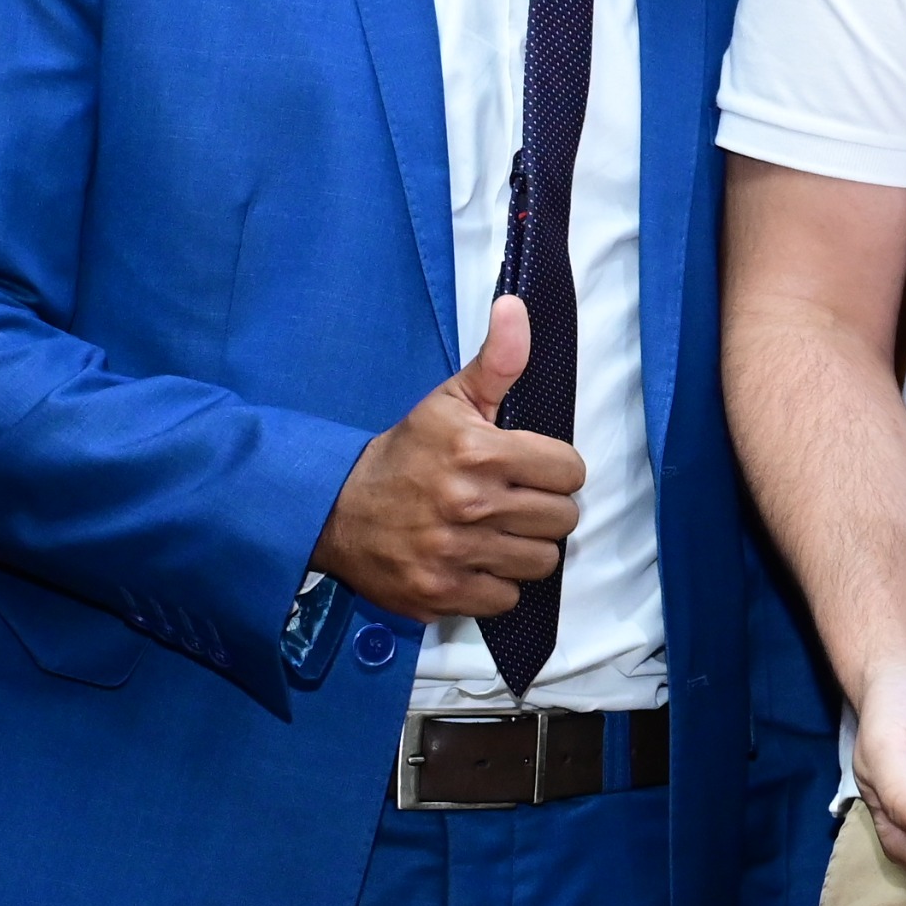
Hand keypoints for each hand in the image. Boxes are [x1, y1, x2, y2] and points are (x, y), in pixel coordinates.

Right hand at [310, 296, 584, 617]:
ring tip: (497, 532)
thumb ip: (497, 360)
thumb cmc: (405, 453)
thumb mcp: (449, 400)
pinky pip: (506, 598)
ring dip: (525, 548)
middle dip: (545, 509)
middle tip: (514, 502)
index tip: (532, 469)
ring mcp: (455, 554)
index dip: (556, 470)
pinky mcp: (440, 593)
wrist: (333, 509)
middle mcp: (470, 505)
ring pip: (541, 561)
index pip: (571, 471)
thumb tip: (515, 306)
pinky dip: (496, 584)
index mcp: (480, 452)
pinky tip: (475, 561)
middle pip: (563, 519)